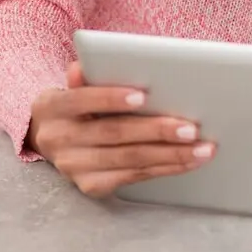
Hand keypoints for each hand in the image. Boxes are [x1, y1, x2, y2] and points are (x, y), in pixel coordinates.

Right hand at [28, 61, 214, 198]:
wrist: (49, 136)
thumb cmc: (75, 103)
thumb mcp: (73, 85)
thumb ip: (86, 75)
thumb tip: (84, 65)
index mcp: (53, 107)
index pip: (82, 99)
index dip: (111, 98)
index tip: (144, 95)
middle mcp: (59, 139)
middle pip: (114, 134)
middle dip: (156, 131)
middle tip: (191, 128)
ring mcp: (73, 167)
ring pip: (129, 160)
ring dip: (171, 155)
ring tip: (203, 148)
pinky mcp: (90, 186)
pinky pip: (134, 177)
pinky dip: (165, 168)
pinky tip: (188, 161)